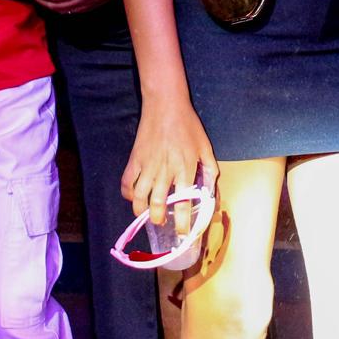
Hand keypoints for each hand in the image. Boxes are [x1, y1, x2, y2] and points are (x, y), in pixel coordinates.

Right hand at [123, 98, 216, 228]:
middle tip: (162, 223)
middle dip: (158, 219)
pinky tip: (133, 197)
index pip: (184, 202)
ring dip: (141, 210)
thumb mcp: (205, 146)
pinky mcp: (135, 159)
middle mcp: (165, 170)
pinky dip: (128, 194)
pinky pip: (127, 182)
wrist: (165, 105)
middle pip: (157, 204)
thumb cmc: (188, 125)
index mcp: (185, 168)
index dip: (183, 222)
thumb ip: (210, 168)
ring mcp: (147, 165)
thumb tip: (212, 189)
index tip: (183, 233)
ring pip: (139, 197)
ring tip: (145, 215)